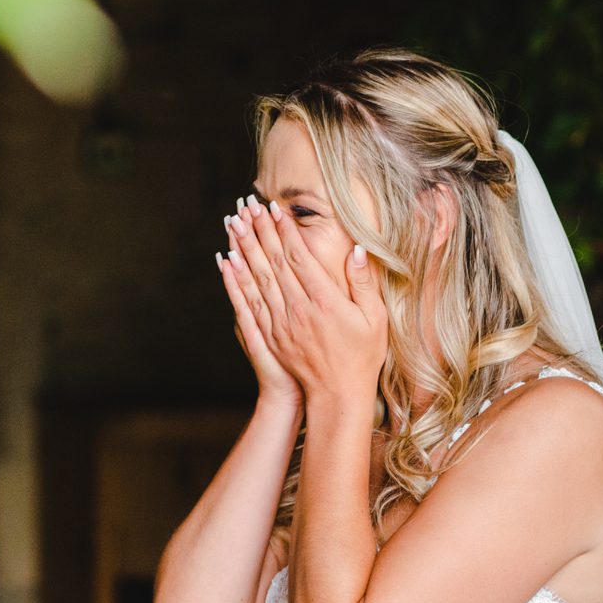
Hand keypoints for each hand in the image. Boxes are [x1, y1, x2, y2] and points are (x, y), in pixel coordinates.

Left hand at [227, 198, 385, 406]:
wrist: (338, 395)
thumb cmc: (362, 356)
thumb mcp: (375, 319)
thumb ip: (364, 283)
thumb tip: (357, 250)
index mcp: (324, 302)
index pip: (298, 257)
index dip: (285, 231)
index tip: (275, 209)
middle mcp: (298, 310)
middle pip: (273, 263)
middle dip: (259, 232)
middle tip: (247, 207)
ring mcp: (281, 324)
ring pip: (257, 279)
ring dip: (244, 249)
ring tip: (233, 225)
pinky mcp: (271, 336)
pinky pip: (248, 303)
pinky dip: (236, 281)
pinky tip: (227, 263)